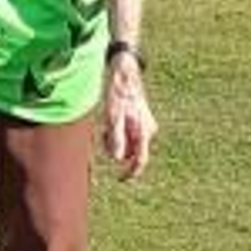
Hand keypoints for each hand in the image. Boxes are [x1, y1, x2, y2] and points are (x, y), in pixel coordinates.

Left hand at [102, 56, 156, 180]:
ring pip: (128, 141)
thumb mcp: (113, 116)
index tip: (120, 179)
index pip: (140, 159)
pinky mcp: (139, 118)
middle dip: (115, 148)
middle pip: (130, 151)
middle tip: (102, 134)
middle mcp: (147, 130)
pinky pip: (128, 132)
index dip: (131, 172)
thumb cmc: (118, 93)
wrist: (124, 72)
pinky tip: (109, 118)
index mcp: (143, 131)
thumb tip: (118, 158)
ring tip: (104, 124)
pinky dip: (117, 130)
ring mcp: (144, 124)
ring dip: (114, 138)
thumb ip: (116, 137)